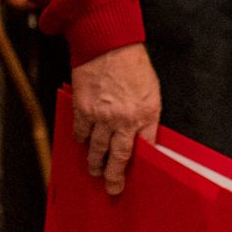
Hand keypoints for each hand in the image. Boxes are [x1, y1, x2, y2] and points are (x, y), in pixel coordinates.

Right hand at [71, 43, 160, 194]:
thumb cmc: (132, 64)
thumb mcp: (151, 91)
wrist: (108, 42)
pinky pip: (80, 133)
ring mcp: (101, 116)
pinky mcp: (83, 108)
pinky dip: (81, 141)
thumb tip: (143, 136)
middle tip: (112, 188)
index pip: (144, 149)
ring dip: (95, 163)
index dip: (138, 166)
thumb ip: (147, 115)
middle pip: (118, 157)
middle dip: (114, 176)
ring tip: (94, 171)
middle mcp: (124, 119)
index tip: (134, 177)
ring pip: (96, 149)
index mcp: (146, 114)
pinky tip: (82, 144)